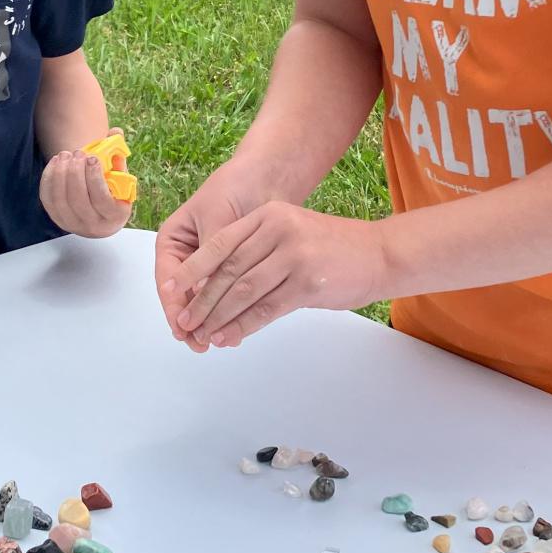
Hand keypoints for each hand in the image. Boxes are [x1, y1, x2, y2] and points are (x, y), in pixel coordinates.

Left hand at [40, 150, 132, 237]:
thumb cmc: (113, 192)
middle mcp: (93, 226)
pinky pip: (48, 199)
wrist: (99, 214)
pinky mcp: (57, 219)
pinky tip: (56, 163)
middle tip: (78, 153)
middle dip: (75, 173)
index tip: (93, 158)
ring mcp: (73, 224)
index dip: (95, 178)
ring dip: (61, 174)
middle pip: (78, 200)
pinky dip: (49, 179)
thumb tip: (115, 132)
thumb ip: (118, 155)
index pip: (102, 199)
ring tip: (66, 154)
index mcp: (114, 216)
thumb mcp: (121, 178)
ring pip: (61, 200)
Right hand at [155, 162, 268, 350]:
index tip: (183, 328)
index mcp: (172, 242)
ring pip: (204, 301)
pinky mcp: (231, 273)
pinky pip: (226, 297)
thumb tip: (209, 292)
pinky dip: (229, 312)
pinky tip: (236, 327)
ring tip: (220, 340)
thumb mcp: (217, 221)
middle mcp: (187, 257)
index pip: (169, 280)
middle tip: (200, 344)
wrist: (267, 177)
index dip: (175, 307)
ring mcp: (209, 267)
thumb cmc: (235, 189)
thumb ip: (213, 257)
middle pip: (183, 297)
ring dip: (211, 321)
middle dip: (192, 320)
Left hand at [166, 202, 391, 348]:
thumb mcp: (291, 234)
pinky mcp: (307, 283)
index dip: (192, 269)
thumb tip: (219, 289)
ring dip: (217, 317)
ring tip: (201, 335)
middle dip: (201, 300)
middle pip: (227, 270)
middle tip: (184, 322)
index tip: (171, 290)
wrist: (380, 254)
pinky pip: (266, 309)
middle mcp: (278, 230)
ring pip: (243, 291)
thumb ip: (257, 253)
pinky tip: (228, 336)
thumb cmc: (333, 249)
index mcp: (268, 216)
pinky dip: (242, 325)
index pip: (219, 244)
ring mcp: (293, 256)